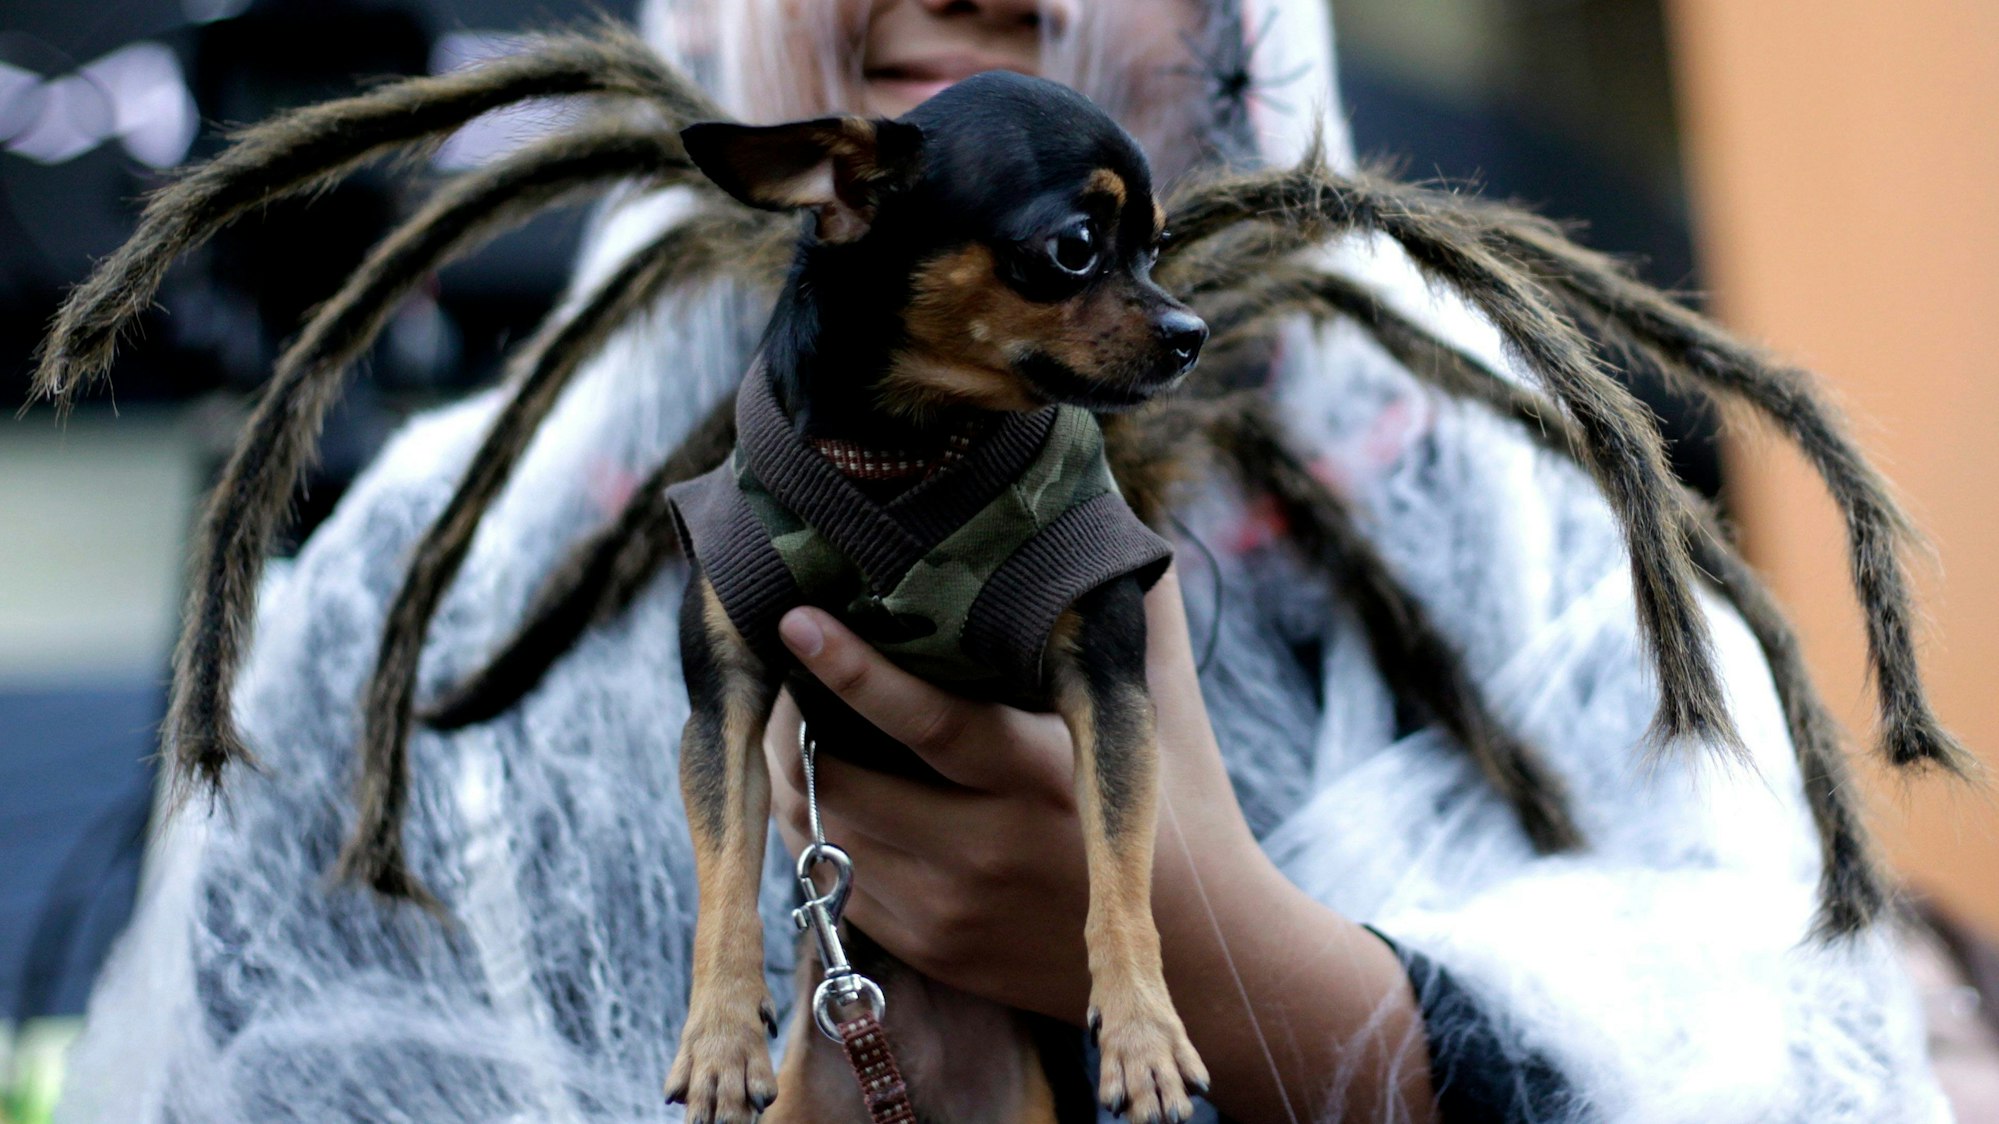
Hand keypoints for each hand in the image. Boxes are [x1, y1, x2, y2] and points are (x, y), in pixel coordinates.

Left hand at [762, 567, 1432, 1121]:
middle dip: (790, 722)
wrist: (1201, 959)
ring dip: (791, 774)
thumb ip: (1139, 611)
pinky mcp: (933, 951)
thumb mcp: (1165, 707)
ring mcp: (951, 911)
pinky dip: (814, 831)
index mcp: (1045, 777)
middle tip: (778, 667)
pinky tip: (822, 786)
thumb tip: (1108, 510)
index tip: (796, 619)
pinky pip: (831, 885)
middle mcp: (988, 851)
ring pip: (821, 834)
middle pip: (840, 780)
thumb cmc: (1185, 811)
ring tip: (787, 719)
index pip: (927, 721)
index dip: (853, 669)